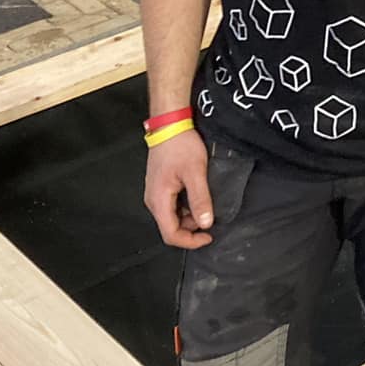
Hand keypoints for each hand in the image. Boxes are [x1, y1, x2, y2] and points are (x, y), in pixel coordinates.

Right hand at [144, 130, 213, 248]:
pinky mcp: (160, 186)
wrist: (169, 124)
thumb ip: (200, 199)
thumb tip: (205, 223)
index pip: (171, 234)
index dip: (190, 241)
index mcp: (158, 200)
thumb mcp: (195, 172)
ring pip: (172, 217)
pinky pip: (172, 205)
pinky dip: (186, 207)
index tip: (209, 236)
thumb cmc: (180, 145)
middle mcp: (153, 200)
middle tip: (210, 218)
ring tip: (206, 204)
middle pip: (171, 227)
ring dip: (190, 217)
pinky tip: (197, 196)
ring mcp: (155, 193)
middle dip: (191, 229)